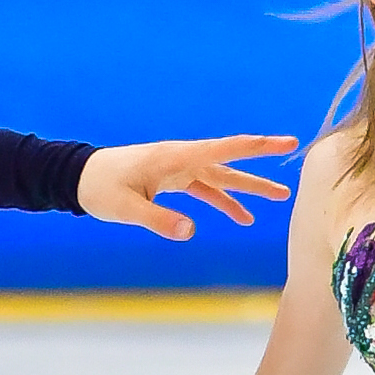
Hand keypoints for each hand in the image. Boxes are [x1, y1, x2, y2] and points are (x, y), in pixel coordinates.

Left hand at [79, 133, 294, 243]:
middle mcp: (182, 159)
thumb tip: (191, 232)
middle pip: (230, 162)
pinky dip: (224, 201)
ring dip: (248, 188)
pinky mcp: (172, 179)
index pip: (226, 149)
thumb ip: (159, 219)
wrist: (79, 177)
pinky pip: (205, 189)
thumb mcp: (127, 208)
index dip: (258, 146)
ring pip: (221, 177)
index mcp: (176, 158)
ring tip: (280, 198)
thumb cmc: (100, 188)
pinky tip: (242, 217)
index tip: (287, 142)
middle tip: (295, 161)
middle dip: (262, 164)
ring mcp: (178, 169)